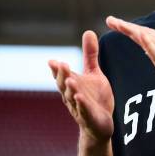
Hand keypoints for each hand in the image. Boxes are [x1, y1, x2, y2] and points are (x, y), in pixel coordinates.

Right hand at [49, 30, 114, 144]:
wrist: (101, 124)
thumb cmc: (95, 97)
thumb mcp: (93, 73)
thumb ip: (90, 54)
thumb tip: (88, 31)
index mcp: (71, 84)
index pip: (62, 76)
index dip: (57, 70)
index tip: (53, 61)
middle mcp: (72, 96)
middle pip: (64, 85)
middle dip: (62, 76)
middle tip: (60, 65)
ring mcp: (79, 108)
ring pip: (72, 98)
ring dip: (71, 89)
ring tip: (70, 80)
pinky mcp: (89, 117)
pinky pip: (84, 110)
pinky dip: (82, 104)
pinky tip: (80, 97)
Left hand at [105, 16, 154, 124]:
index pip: (150, 36)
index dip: (133, 29)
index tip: (116, 24)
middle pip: (148, 34)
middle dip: (128, 26)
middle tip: (110, 20)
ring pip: (151, 40)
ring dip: (134, 30)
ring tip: (119, 24)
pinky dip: (149, 44)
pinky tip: (139, 36)